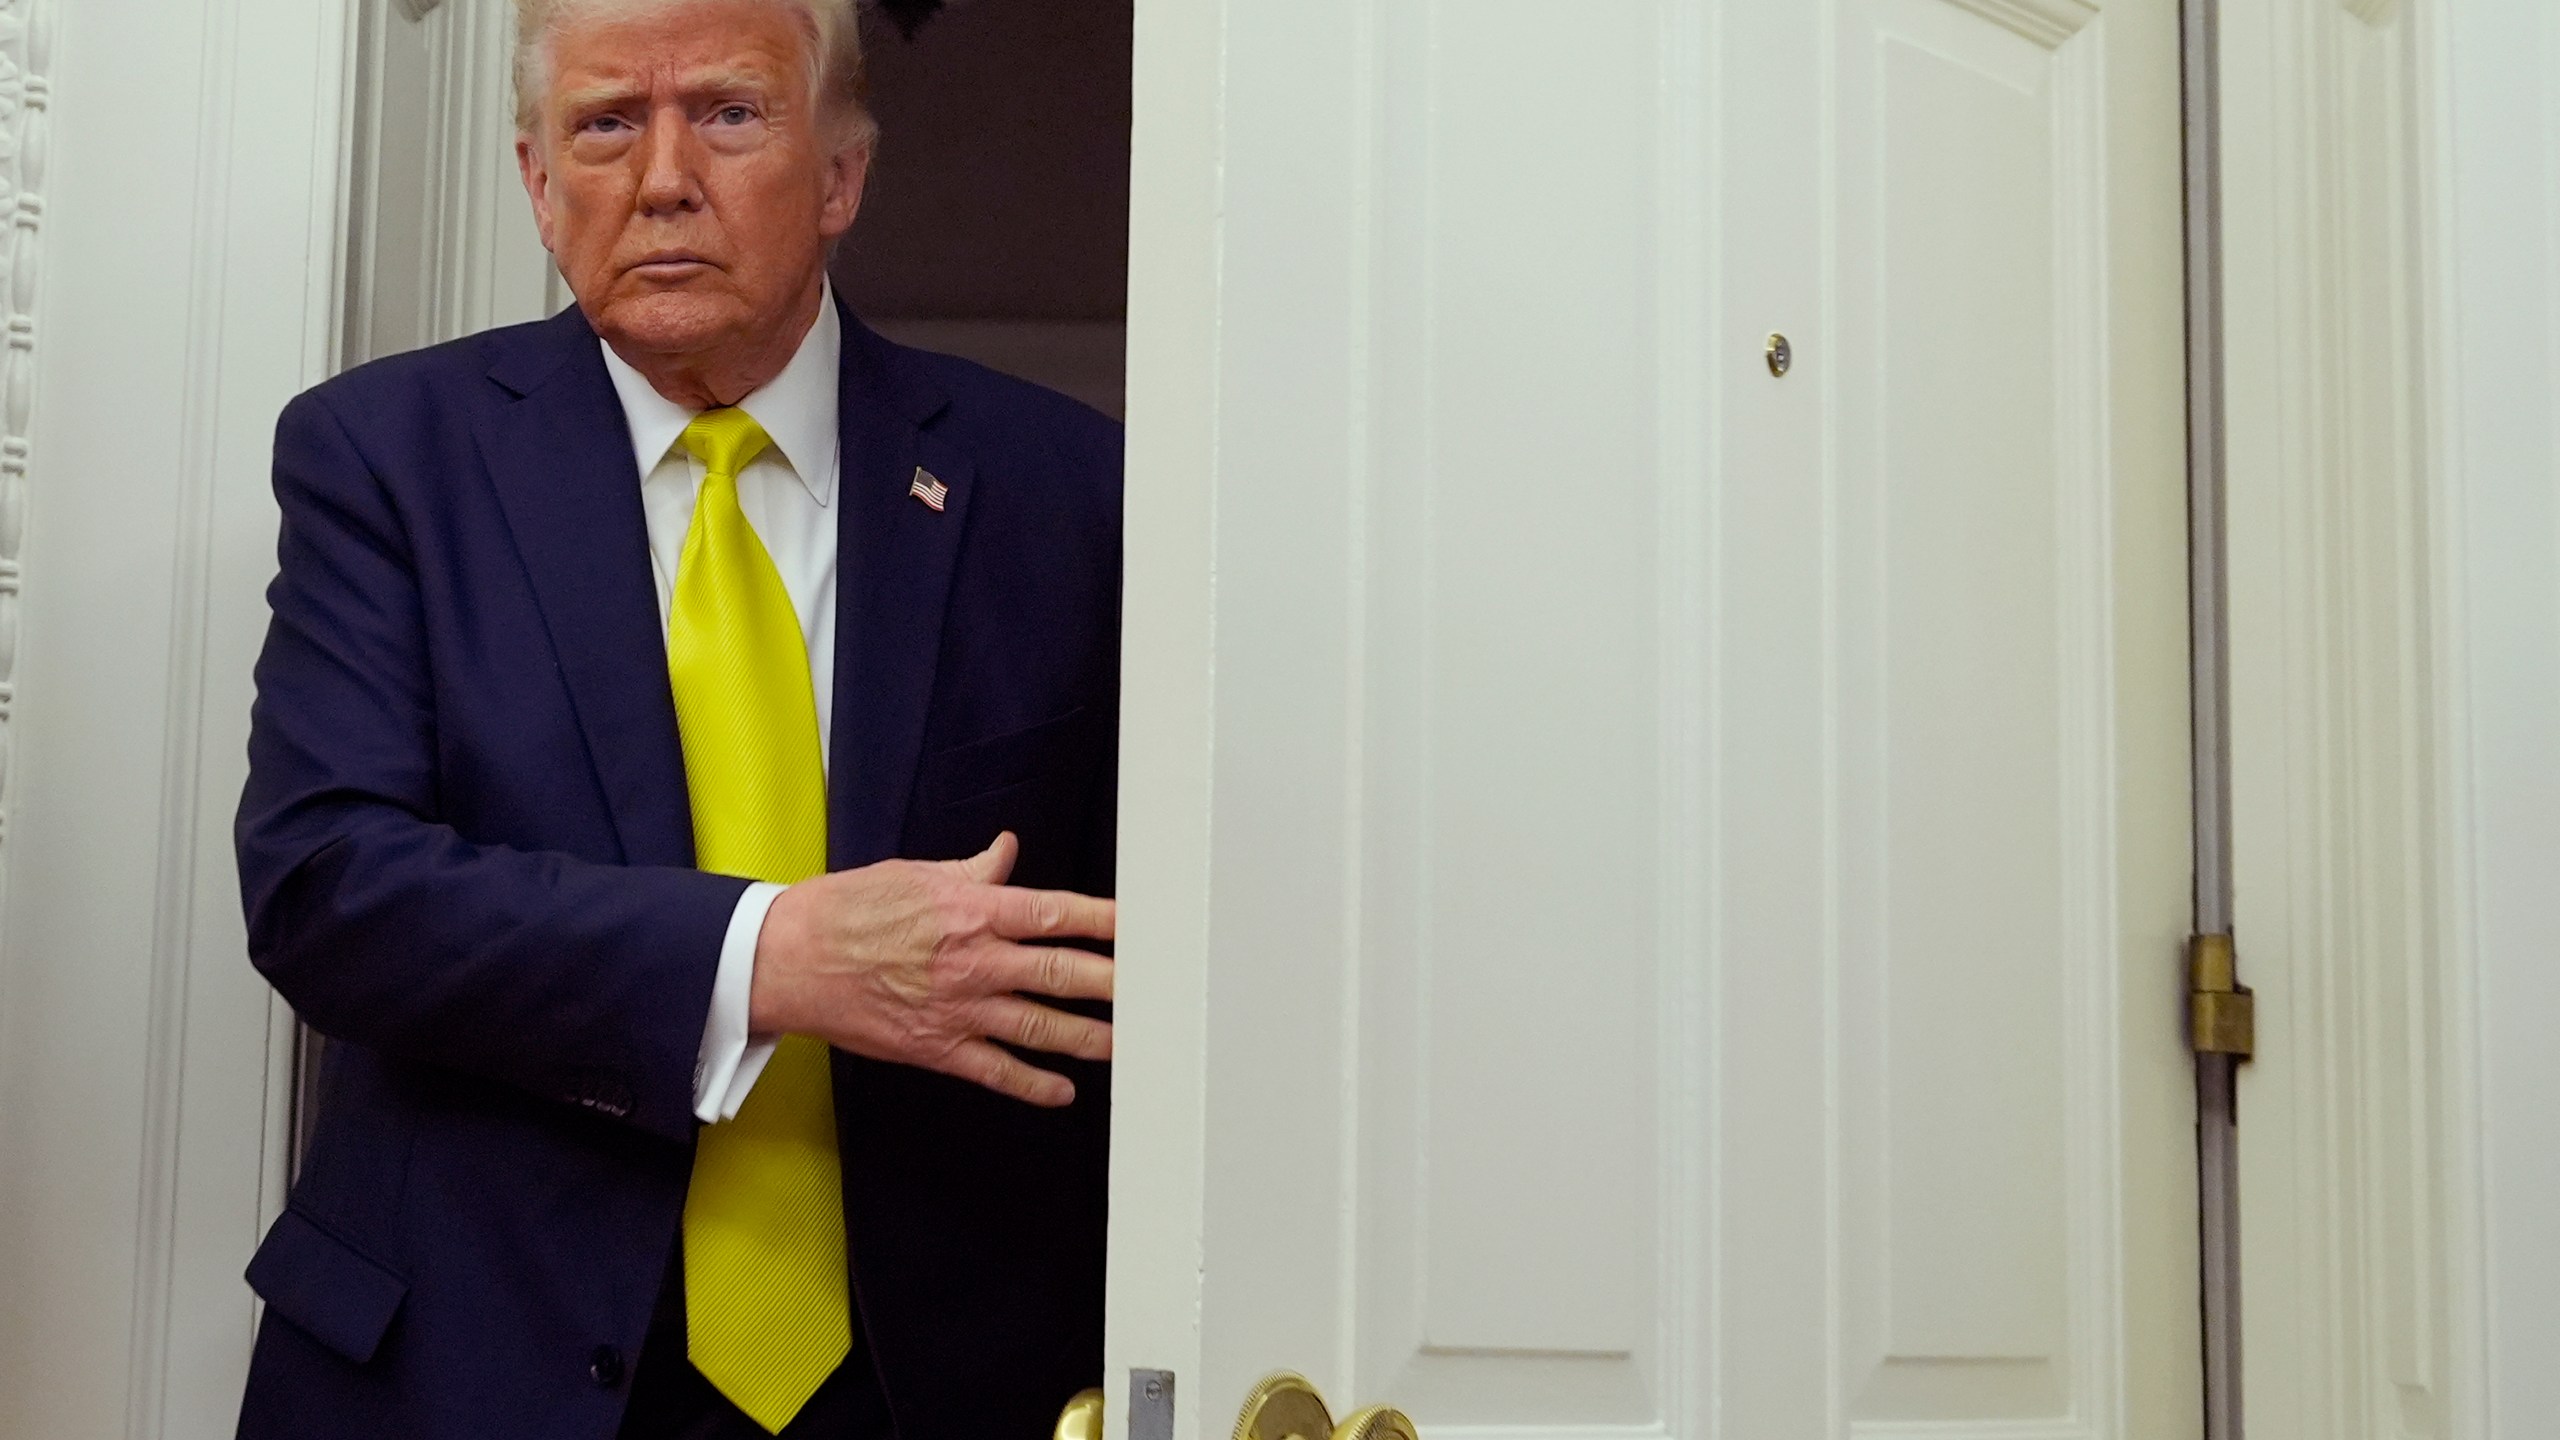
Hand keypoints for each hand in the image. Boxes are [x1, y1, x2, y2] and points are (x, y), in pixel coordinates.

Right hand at [748, 832, 1115, 1105]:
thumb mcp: (915, 875)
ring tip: (1129, 1044)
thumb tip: (1007, 853)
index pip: (1057, 913)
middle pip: (1062, 973)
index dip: (1108, 921)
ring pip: (1040, 1027)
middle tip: (1158, 991)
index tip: (1146, 926)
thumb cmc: (847, 910)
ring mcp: (959, 1010)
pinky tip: (1063, 1091)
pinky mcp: (936, 1048)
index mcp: (973, 911)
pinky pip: (996, 1071)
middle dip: (1115, 983)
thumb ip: (973, 871)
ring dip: (1089, 1038)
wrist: (789, 959)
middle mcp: (975, 961)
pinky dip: (1033, 1085)